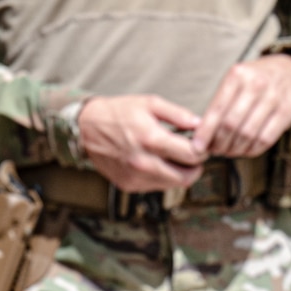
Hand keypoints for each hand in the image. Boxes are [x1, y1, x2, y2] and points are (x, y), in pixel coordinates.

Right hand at [77, 94, 204, 192]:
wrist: (88, 128)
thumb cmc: (120, 112)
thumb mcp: (150, 103)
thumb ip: (178, 114)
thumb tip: (200, 124)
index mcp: (151, 139)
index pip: (191, 155)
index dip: (202, 150)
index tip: (202, 144)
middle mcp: (143, 163)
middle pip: (185, 177)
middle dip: (195, 167)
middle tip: (195, 155)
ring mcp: (135, 177)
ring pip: (171, 185)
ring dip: (180, 173)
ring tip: (177, 156)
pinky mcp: (128, 185)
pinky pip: (155, 186)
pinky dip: (163, 177)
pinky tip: (159, 162)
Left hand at [195, 54, 290, 158]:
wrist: (287, 72)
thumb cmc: (253, 81)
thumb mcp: (234, 82)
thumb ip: (218, 105)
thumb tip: (201, 136)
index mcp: (238, 75)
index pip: (217, 109)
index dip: (206, 132)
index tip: (198, 147)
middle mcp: (257, 84)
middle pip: (231, 124)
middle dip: (219, 143)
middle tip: (214, 150)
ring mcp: (274, 98)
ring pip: (248, 134)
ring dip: (234, 149)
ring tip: (228, 151)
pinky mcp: (287, 112)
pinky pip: (265, 139)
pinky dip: (251, 150)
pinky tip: (245, 149)